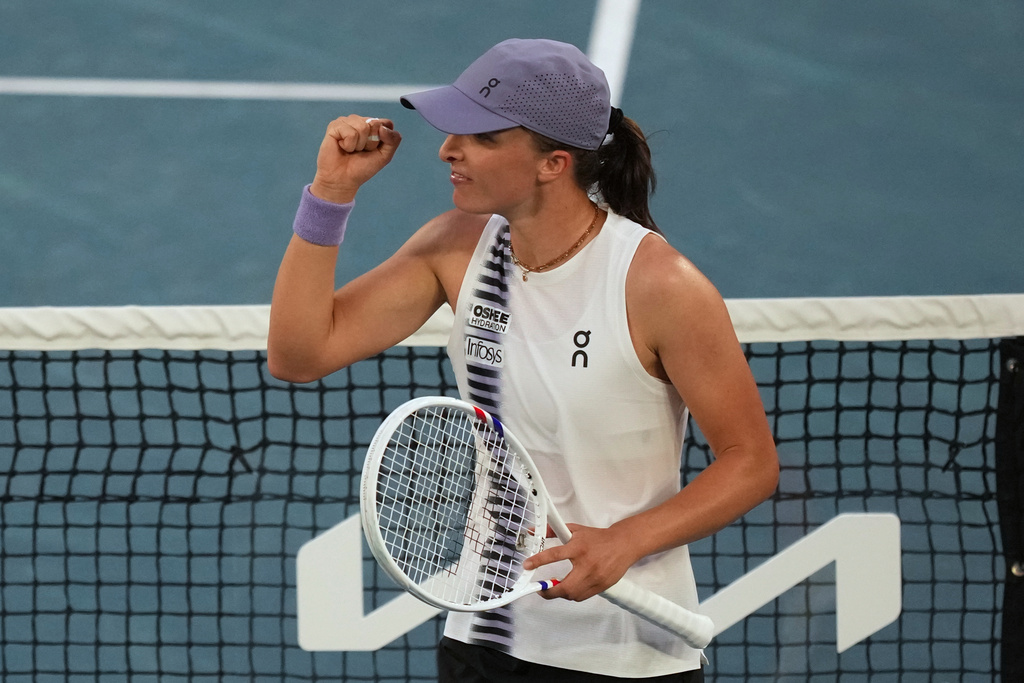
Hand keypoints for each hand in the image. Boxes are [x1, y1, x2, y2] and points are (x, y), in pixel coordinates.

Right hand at [310, 114, 401, 202]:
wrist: (343, 179)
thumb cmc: (362, 168)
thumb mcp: (385, 156)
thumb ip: (393, 140)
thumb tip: (382, 127)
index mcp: (373, 126)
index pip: (386, 124)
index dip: (383, 140)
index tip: (373, 150)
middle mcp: (360, 121)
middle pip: (375, 124)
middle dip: (370, 143)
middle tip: (361, 151)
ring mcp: (347, 121)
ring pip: (363, 127)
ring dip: (359, 145)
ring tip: (351, 150)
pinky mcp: (335, 126)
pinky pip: (350, 133)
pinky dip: (348, 145)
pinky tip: (342, 147)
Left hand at [522, 523, 639, 601]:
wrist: (623, 544)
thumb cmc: (599, 538)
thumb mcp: (575, 530)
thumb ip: (554, 531)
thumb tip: (535, 530)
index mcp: (578, 547)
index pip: (554, 554)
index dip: (538, 561)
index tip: (527, 565)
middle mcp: (587, 565)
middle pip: (564, 587)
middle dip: (549, 592)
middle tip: (541, 589)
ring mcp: (595, 578)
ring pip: (573, 595)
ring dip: (561, 593)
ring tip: (556, 588)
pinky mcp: (602, 586)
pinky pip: (583, 596)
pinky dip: (574, 594)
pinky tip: (571, 588)